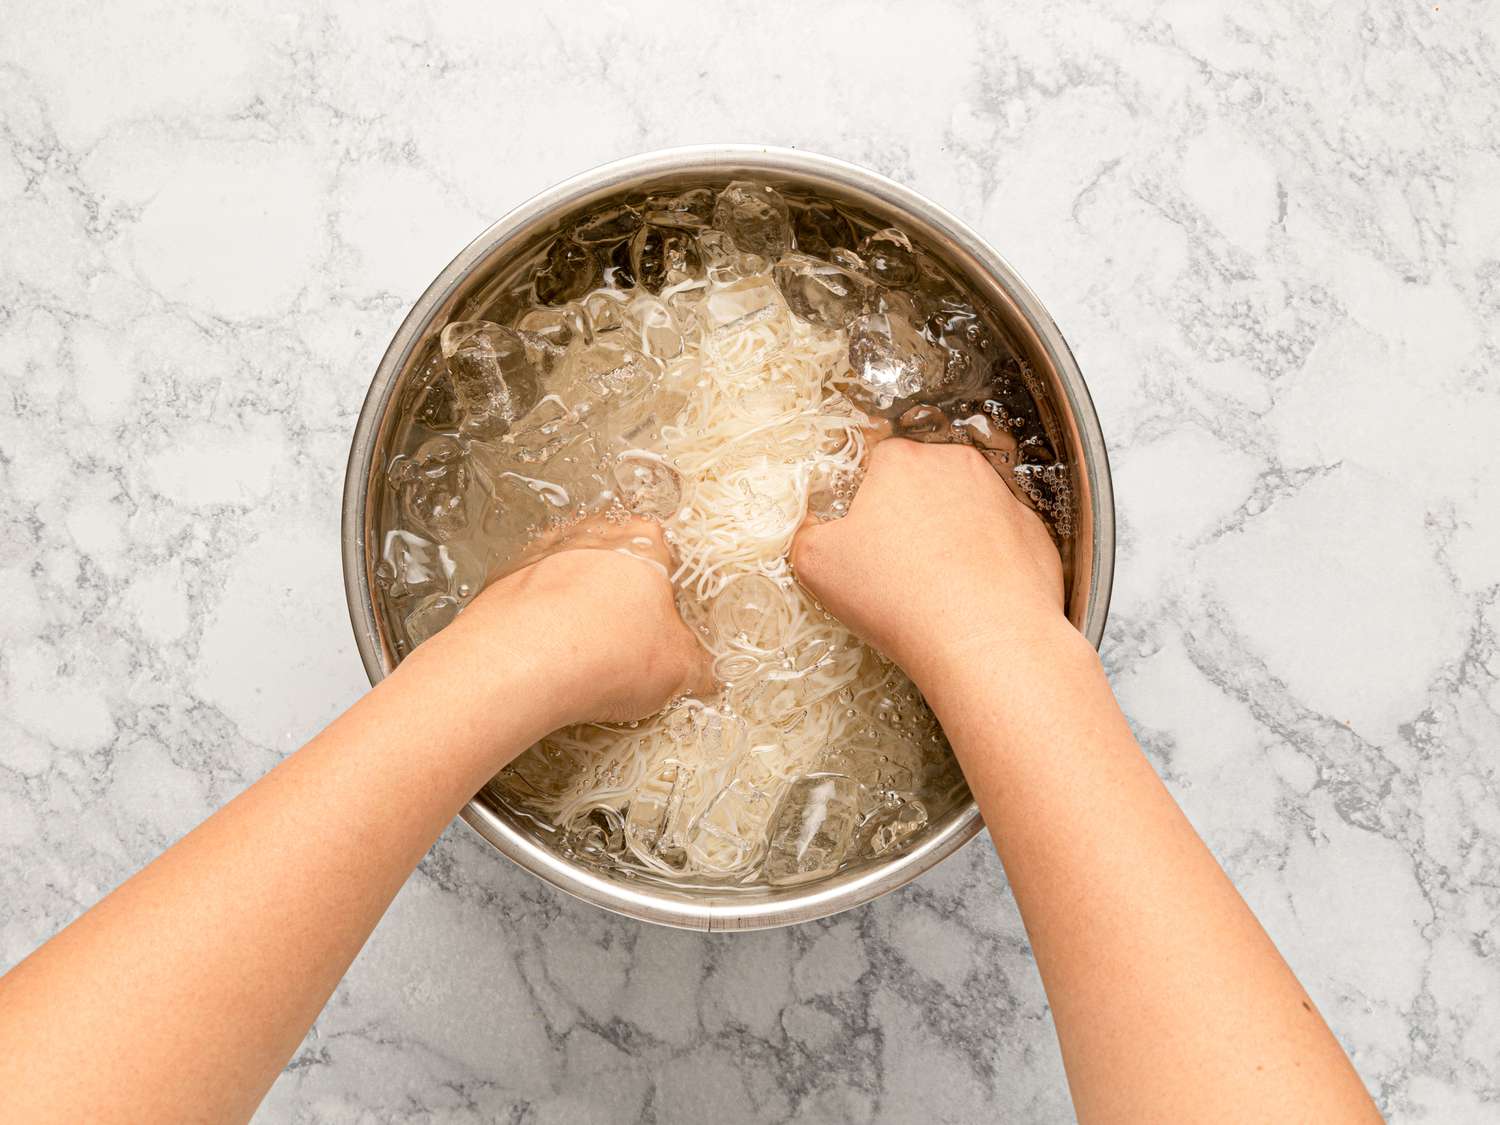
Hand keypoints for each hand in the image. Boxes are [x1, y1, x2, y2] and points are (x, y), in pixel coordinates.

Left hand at [409, 517, 712, 729]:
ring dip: (575, 609)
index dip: (665, 592)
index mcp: (643, 542)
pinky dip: (538, 624)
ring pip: (568, 577)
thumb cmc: (608, 652)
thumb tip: (702, 675)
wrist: (521, 664)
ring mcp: (542, 553)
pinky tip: (545, 658)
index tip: (663, 624)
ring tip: (581, 655)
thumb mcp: (679, 669)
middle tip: (624, 642)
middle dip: (618, 599)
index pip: (664, 553)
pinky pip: (530, 599)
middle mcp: (591, 535)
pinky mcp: (501, 580)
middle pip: (613, 563)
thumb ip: (696, 666)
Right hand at [790, 438, 1068, 685]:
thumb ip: (807, 534)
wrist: (984, 639)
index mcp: (902, 462)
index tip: (864, 542)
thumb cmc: (900, 597)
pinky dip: (988, 562)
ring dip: (950, 537)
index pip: (875, 465)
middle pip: (923, 483)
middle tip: (897, 567)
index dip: (865, 506)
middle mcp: (956, 466)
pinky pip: (1002, 541)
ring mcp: (1002, 497)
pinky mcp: (1034, 533)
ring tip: (936, 587)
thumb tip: (814, 530)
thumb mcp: (817, 565)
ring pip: (965, 509)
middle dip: (910, 517)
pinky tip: (972, 596)